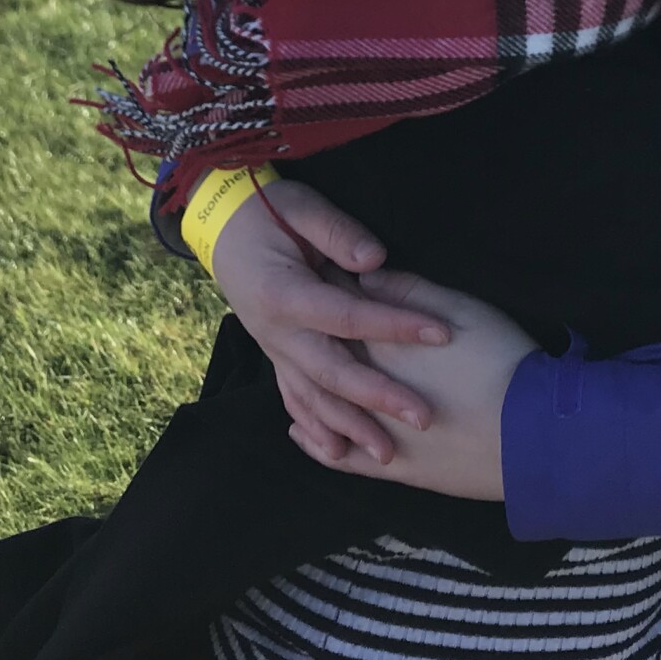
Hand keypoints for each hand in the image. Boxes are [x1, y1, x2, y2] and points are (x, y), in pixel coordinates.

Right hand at [207, 179, 449, 462]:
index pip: (347, 316)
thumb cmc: (265, 210)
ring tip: (388, 453)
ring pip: (312, 398)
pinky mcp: (276, 357)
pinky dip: (315, 430)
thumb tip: (375, 261)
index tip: (440, 334)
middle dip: (378, 398)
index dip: (394, 325)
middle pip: (332, 372)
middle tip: (424, 417)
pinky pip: (294, 399)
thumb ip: (335, 231)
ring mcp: (274, 350)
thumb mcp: (299, 205)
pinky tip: (340, 454)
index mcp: (283, 294)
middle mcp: (276, 332)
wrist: (220, 227)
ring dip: (349, 427)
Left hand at [292, 271, 538, 501]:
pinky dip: (316, 441)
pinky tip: (300, 430)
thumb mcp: (462, 310)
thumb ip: (408, 293)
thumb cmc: (501, 362)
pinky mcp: (392, 467)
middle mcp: (365, 389)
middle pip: (326, 356)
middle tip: (304, 311)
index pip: (338, 308)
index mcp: (379, 343)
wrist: (532, 435)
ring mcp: (375, 433)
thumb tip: (364, 277)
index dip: (325, 285)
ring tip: (294, 366)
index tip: (313, 268)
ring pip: (324, 407)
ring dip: (307, 386)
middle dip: (311, 333)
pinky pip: (340, 457)